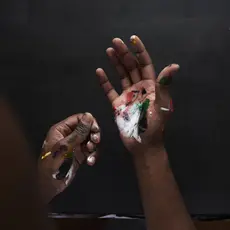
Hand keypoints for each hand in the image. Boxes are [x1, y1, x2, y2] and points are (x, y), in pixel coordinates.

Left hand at [38, 113, 99, 202]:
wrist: (47, 186)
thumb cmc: (51, 164)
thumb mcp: (64, 147)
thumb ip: (78, 132)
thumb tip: (88, 116)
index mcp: (62, 130)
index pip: (79, 119)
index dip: (89, 122)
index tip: (95, 130)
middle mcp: (69, 136)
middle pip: (86, 129)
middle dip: (92, 135)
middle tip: (95, 141)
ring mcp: (74, 146)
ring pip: (90, 140)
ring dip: (93, 146)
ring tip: (90, 153)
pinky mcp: (79, 156)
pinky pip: (90, 151)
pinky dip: (92, 155)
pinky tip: (90, 161)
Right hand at [96, 35, 178, 153]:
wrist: (143, 144)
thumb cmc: (154, 126)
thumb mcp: (160, 104)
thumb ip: (163, 85)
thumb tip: (175, 66)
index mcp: (151, 86)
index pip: (145, 64)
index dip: (140, 51)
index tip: (133, 39)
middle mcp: (139, 87)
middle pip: (131, 67)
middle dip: (124, 53)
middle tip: (115, 42)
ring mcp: (128, 95)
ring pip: (121, 75)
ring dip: (115, 63)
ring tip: (109, 50)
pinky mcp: (117, 104)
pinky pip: (110, 90)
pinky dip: (105, 82)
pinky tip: (99, 71)